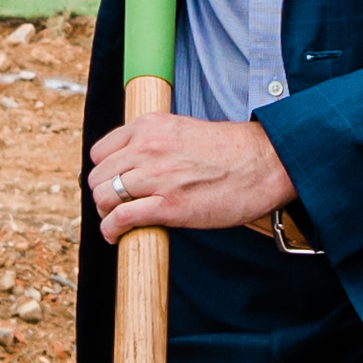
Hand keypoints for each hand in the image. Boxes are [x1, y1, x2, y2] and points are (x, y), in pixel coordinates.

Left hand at [86, 111, 299, 240]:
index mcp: (149, 126)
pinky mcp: (169, 205)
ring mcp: (157, 176)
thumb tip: (135, 167)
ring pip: (104, 197)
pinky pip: (121, 218)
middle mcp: (147, 147)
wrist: (265, 164)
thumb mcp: (183, 132)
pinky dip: (112, 230)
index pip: (100, 152)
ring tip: (117, 223)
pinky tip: (117, 236)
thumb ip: (156, 144)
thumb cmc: (231, 152)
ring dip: (107, 214)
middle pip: (97, 177)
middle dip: (102, 195)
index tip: (114, 184)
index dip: (104, 172)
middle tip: (116, 207)